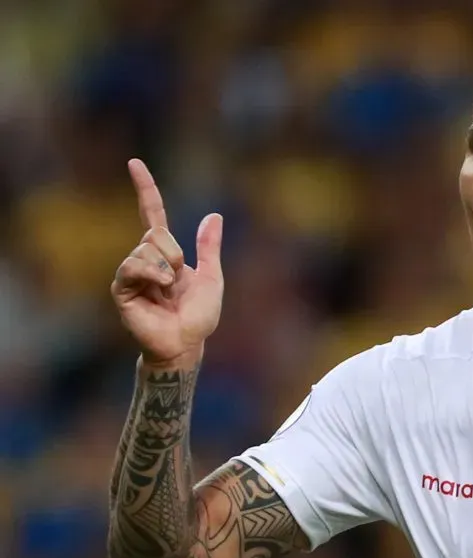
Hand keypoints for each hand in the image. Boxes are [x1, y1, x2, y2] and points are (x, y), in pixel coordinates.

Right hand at [111, 159, 223, 365]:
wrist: (187, 342)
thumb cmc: (199, 316)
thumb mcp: (212, 276)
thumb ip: (209, 247)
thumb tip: (214, 215)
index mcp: (165, 253)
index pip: (152, 214)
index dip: (145, 189)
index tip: (134, 162)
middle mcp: (144, 258)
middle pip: (156, 233)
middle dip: (175, 253)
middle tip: (177, 280)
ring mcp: (131, 273)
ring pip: (147, 247)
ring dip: (166, 268)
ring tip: (168, 290)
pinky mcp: (121, 288)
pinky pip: (133, 265)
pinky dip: (153, 274)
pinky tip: (160, 289)